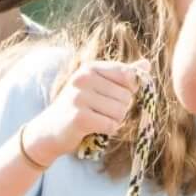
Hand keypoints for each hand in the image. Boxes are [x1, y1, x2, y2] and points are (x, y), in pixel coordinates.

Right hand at [26, 60, 142, 162]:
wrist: (49, 130)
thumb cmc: (77, 108)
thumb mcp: (98, 87)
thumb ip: (122, 75)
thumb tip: (147, 64)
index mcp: (90, 68)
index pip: (127, 75)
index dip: (128, 90)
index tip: (112, 97)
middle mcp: (84, 78)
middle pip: (126, 96)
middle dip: (120, 109)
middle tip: (100, 112)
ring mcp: (80, 98)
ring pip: (121, 112)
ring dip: (114, 121)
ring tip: (97, 120)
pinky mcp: (80, 118)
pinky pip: (111, 125)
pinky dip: (108, 130)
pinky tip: (94, 129)